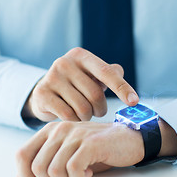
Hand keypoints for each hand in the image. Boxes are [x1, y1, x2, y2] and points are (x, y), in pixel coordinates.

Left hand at [16, 121, 144, 176]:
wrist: (129, 139)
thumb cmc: (98, 150)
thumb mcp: (67, 156)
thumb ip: (45, 163)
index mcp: (50, 131)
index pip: (21, 155)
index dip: (27, 176)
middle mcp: (59, 130)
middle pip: (37, 168)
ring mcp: (75, 135)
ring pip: (53, 171)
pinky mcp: (90, 143)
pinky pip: (72, 170)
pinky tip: (88, 173)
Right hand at [22, 47, 138, 121]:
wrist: (45, 93)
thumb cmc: (76, 85)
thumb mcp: (92, 75)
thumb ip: (110, 73)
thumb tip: (120, 72)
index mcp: (80, 55)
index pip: (107, 72)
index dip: (122, 88)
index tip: (134, 102)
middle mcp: (64, 62)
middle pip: (95, 94)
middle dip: (100, 109)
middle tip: (97, 111)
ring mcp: (51, 77)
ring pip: (82, 108)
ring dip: (87, 116)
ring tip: (83, 114)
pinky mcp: (42, 94)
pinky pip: (68, 115)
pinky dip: (74, 121)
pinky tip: (72, 117)